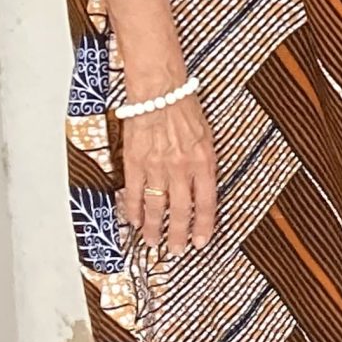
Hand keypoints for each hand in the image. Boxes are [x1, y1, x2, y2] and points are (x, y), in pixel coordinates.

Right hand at [117, 92, 218, 258]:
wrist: (160, 90)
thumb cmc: (185, 109)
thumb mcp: (208, 138)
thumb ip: (205, 165)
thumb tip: (202, 190)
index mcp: (204, 162)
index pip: (206, 203)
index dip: (204, 225)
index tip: (201, 242)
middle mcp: (181, 168)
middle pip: (180, 211)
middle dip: (178, 235)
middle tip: (176, 251)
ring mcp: (156, 166)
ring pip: (155, 206)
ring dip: (154, 228)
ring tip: (154, 242)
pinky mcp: (134, 162)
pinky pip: (133, 193)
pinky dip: (133, 210)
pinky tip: (134, 222)